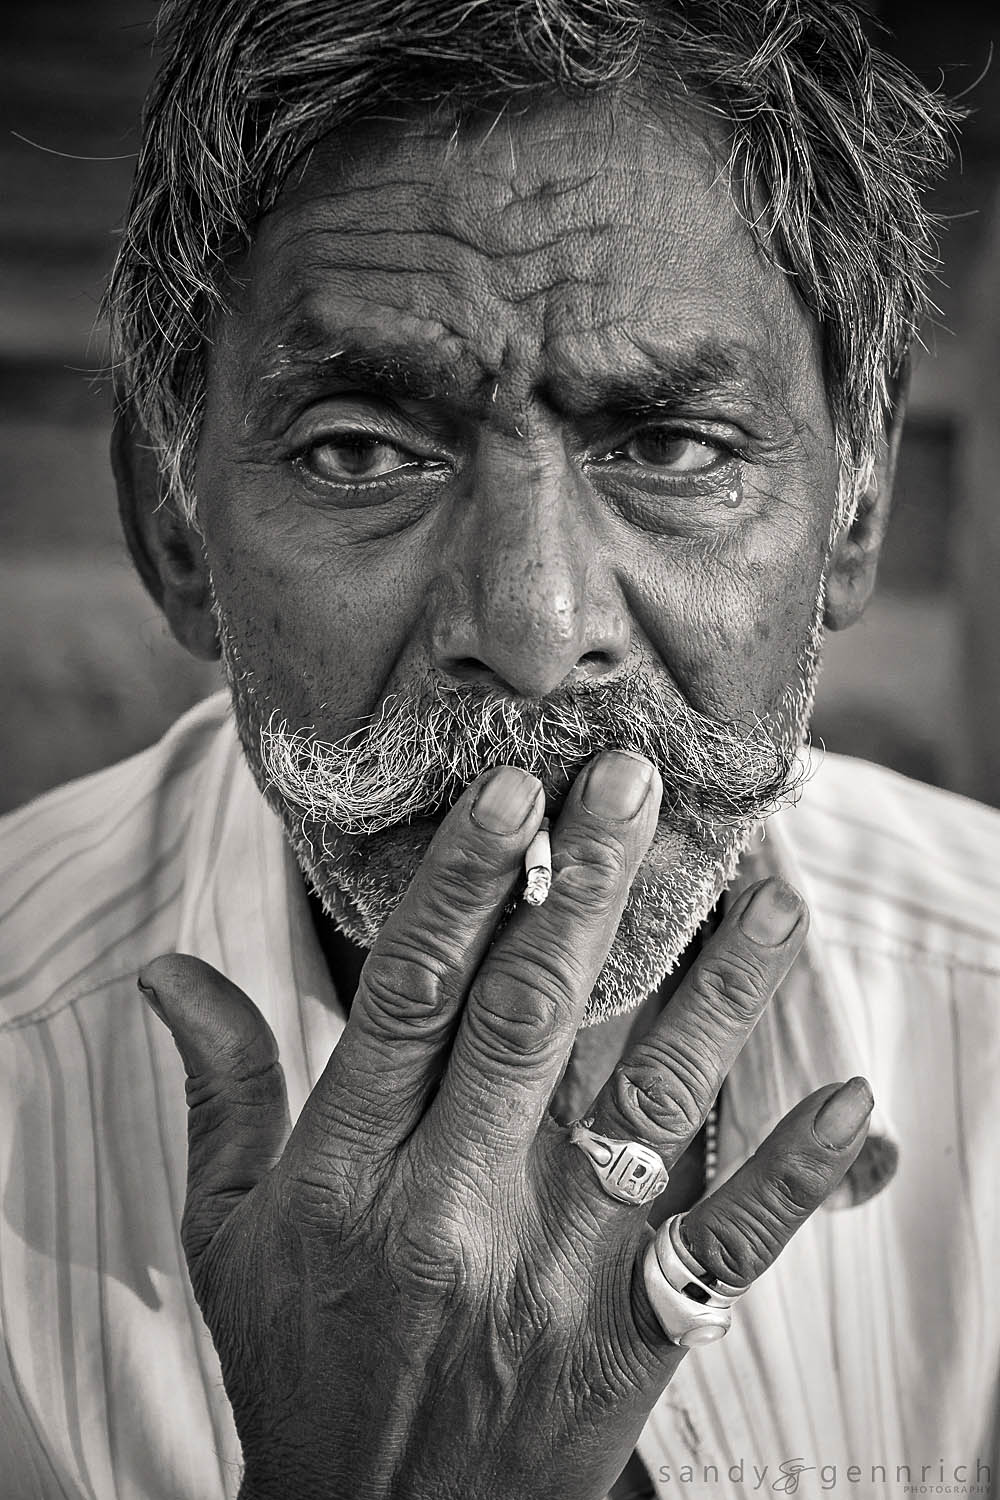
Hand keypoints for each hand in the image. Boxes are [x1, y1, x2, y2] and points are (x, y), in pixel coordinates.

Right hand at [139, 752, 872, 1499]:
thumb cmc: (302, 1365)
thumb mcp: (227, 1236)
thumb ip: (218, 1093)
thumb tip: (168, 972)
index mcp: (346, 1176)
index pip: (410, 996)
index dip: (466, 885)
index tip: (513, 794)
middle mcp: (452, 1213)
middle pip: (535, 1018)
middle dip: (589, 887)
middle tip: (635, 781)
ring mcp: (555, 1274)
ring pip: (651, 1103)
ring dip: (718, 989)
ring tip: (769, 890)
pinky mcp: (632, 1336)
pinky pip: (726, 1244)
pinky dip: (795, 1171)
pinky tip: (849, 1098)